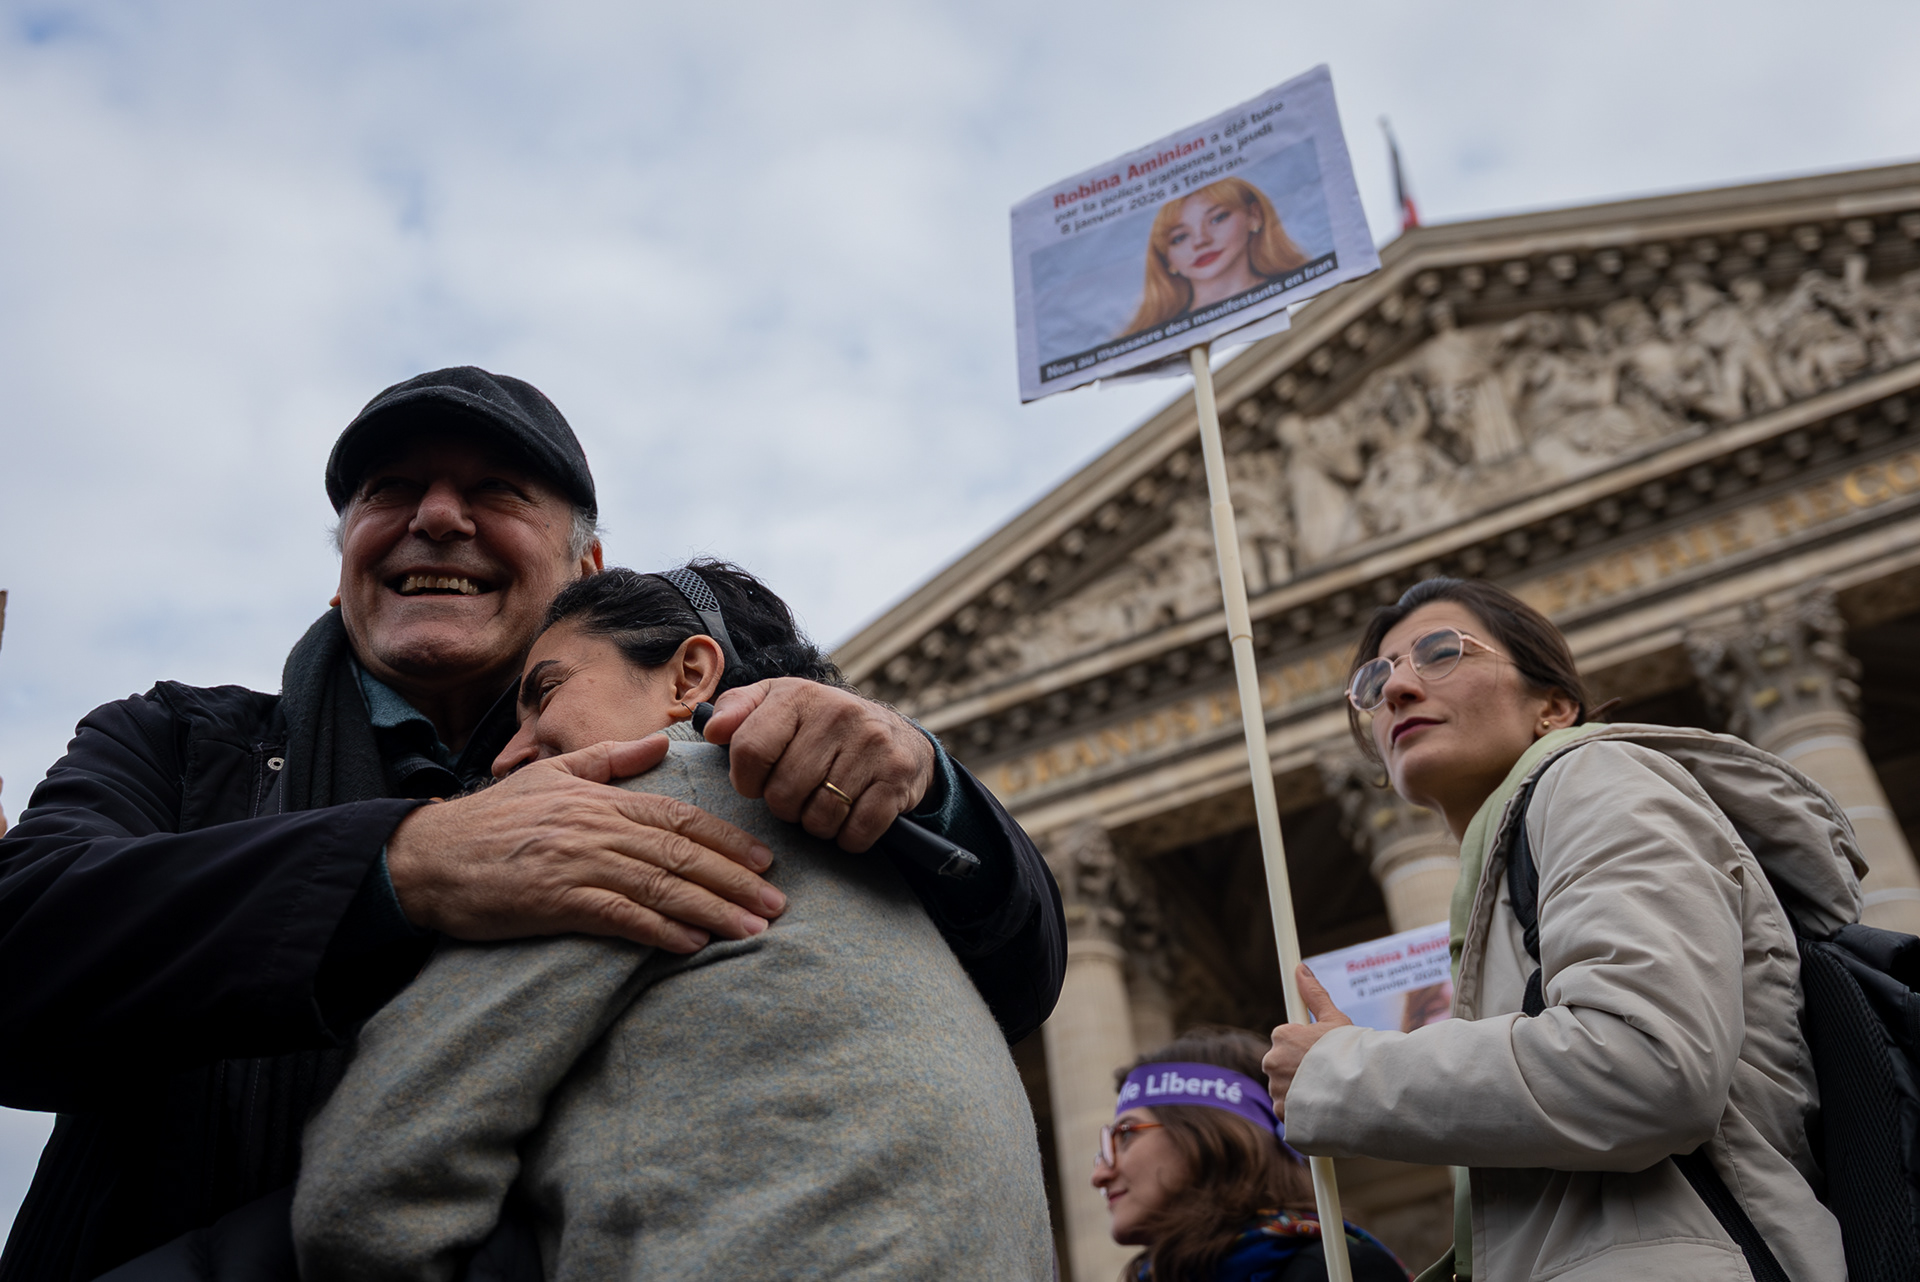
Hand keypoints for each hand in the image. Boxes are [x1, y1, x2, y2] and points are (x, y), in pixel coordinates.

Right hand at [386, 737, 785, 953]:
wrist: (428, 858)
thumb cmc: (492, 820)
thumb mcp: (550, 774)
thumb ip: (609, 760)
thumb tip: (661, 744)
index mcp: (600, 798)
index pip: (679, 818)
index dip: (728, 840)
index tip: (766, 861)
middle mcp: (596, 828)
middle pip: (682, 854)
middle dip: (736, 880)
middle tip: (777, 903)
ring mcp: (577, 865)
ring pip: (661, 887)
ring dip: (713, 910)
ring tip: (752, 930)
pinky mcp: (557, 902)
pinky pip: (621, 917)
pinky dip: (661, 931)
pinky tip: (693, 944)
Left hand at [703, 679, 935, 852]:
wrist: (899, 738)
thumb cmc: (823, 727)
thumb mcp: (778, 704)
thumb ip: (737, 709)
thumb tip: (712, 729)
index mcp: (799, 695)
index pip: (749, 750)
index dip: (745, 780)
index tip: (757, 782)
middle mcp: (838, 713)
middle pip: (783, 793)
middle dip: (785, 806)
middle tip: (798, 795)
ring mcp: (872, 745)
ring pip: (819, 818)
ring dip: (816, 825)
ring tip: (823, 805)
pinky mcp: (896, 777)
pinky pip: (856, 832)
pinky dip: (848, 837)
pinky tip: (850, 818)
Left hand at [1262, 965, 1353, 1118]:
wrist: (1359, 1092)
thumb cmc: (1350, 1053)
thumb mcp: (1335, 1019)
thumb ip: (1314, 994)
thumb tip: (1299, 969)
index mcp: (1282, 1035)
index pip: (1285, 1039)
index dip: (1304, 1046)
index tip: (1317, 1053)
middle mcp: (1272, 1061)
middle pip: (1282, 1064)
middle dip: (1299, 1068)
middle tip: (1326, 1072)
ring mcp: (1275, 1089)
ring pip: (1284, 1088)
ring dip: (1300, 1090)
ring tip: (1327, 1091)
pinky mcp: (1282, 1113)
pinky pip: (1288, 1111)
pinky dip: (1302, 1110)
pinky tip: (1321, 1108)